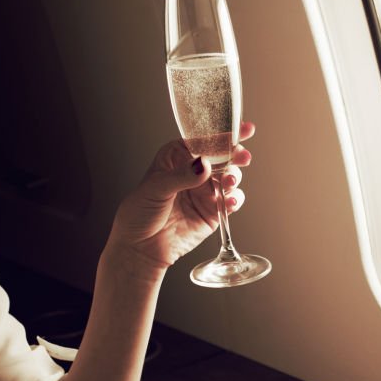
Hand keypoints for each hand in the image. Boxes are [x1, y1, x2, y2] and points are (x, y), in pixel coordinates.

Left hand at [106, 122, 254, 276]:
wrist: (140, 249)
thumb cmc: (138, 214)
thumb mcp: (155, 189)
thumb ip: (180, 176)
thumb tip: (203, 164)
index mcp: (176, 157)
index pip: (202, 139)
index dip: (222, 133)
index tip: (240, 130)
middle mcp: (193, 172)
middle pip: (222, 156)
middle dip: (235, 155)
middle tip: (242, 157)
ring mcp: (205, 191)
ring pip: (230, 176)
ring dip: (234, 178)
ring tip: (228, 184)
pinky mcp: (213, 211)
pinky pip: (231, 201)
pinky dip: (235, 199)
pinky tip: (230, 201)